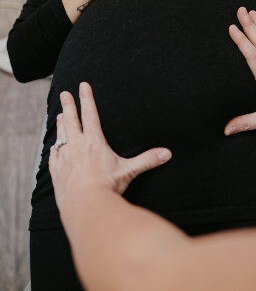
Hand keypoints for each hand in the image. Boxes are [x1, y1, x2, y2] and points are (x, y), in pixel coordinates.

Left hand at [49, 82, 171, 213]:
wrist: (85, 204)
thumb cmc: (107, 186)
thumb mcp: (129, 170)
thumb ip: (147, 160)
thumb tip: (167, 153)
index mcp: (94, 141)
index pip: (90, 114)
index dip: (87, 98)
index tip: (83, 86)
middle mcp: (77, 145)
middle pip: (71, 120)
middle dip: (68, 105)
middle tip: (64, 93)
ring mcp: (65, 157)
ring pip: (61, 135)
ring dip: (61, 124)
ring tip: (59, 115)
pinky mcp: (58, 171)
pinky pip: (54, 156)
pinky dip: (54, 149)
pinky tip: (54, 147)